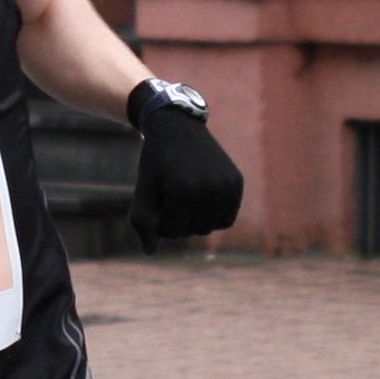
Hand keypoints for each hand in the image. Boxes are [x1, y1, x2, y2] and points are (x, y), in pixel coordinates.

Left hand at [126, 83, 242, 252]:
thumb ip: (142, 222)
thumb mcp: (143, 189)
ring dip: (193, 219)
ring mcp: (226, 185)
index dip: (157, 219)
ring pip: (208, 228)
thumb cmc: (155, 161)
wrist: (178, 125)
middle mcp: (209, 188)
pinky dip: (213, 216)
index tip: (155, 197)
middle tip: (170, 192)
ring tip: (184, 194)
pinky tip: (201, 199)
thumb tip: (150, 252)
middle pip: (190, 231)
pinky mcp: (236, 183)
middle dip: (175, 219)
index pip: (169, 232)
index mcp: (183, 189)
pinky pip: (226, 220)